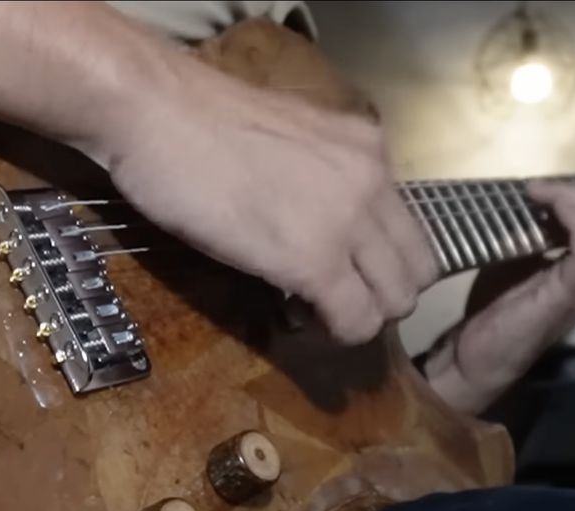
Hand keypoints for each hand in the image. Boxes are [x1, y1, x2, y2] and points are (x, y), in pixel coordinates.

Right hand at [98, 61, 439, 344]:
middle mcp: (372, 181)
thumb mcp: (284, 140)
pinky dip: (336, 334)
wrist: (158, 112)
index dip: (381, 262)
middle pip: (417, 270)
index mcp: (366, 148)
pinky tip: (303, 323)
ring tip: (318, 314)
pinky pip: (355, 320)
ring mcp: (348, 222)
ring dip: (362, 319)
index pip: (408, 225)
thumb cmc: (197, 121)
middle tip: (336, 303)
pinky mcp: (315, 262)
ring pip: (394, 301)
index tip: (342, 272)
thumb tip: (310, 217)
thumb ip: (318, 175)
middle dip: (382, 296)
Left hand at [423, 182, 574, 413]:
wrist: (477, 359)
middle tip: (541, 192)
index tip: (543, 190)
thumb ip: (534, 235)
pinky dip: (570, 211)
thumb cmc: (495, 312)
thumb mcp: (516, 261)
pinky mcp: (569, 293)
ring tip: (536, 194)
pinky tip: (540, 204)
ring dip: (573, 196)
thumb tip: (530, 200)